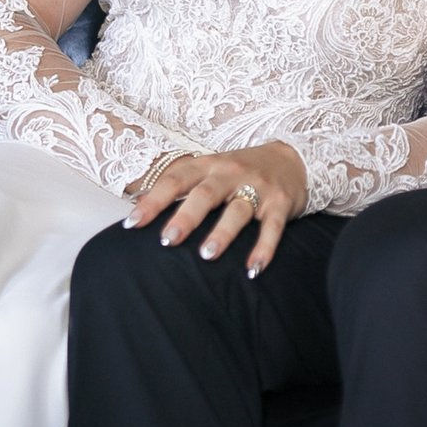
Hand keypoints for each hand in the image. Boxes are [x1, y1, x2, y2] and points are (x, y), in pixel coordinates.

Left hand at [123, 143, 309, 276]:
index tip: (133, 223)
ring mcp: (258, 188)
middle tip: (167, 240)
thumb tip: (138, 208)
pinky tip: (253, 269)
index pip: (176, 179)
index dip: (154, 200)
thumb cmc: (239, 171)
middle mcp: (231, 173)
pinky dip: (264, 249)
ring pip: (238, 210)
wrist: (293, 158)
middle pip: (205, 194)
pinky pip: (272, 228)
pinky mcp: (281, 203)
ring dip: (222, 233)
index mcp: (208, 165)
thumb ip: (181, 186)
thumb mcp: (210, 169)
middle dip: (186, 217)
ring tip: (207, 255)